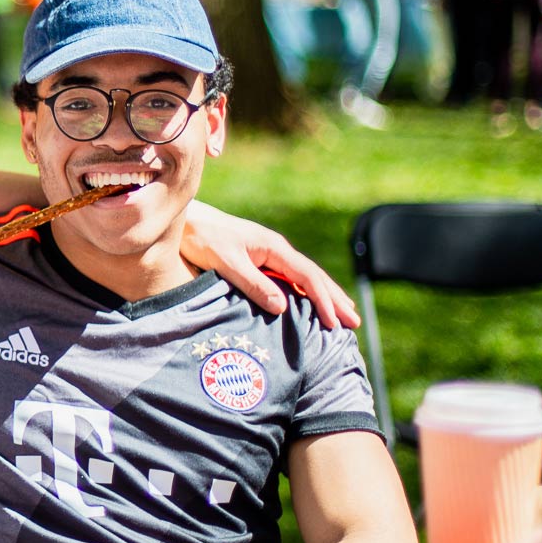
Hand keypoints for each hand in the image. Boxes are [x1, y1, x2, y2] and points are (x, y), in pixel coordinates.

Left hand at [179, 201, 358, 328]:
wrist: (187, 220)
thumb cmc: (203, 239)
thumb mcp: (227, 262)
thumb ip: (253, 283)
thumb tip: (282, 307)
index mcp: (274, 248)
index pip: (308, 277)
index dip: (323, 300)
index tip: (333, 322)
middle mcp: (277, 250)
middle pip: (314, 277)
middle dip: (335, 299)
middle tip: (354, 322)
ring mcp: (270, 255)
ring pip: (305, 278)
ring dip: (325, 296)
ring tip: (343, 314)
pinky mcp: (259, 261)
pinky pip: (290, 279)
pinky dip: (306, 293)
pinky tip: (311, 303)